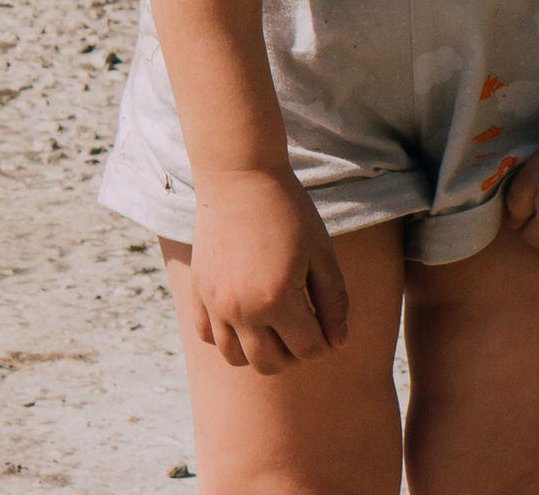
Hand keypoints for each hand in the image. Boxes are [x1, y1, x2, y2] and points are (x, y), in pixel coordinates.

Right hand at [184, 169, 350, 370]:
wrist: (240, 174)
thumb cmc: (288, 209)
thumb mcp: (321, 251)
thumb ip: (333, 301)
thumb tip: (340, 344)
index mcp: (277, 300)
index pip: (308, 350)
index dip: (325, 340)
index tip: (326, 319)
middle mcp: (241, 310)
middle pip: (271, 364)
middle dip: (294, 354)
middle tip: (303, 327)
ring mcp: (215, 303)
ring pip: (236, 358)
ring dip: (259, 352)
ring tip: (275, 326)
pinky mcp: (198, 291)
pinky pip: (207, 336)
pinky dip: (226, 337)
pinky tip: (244, 316)